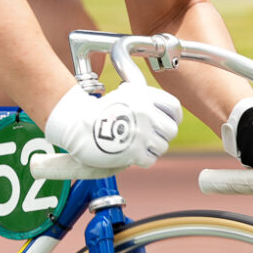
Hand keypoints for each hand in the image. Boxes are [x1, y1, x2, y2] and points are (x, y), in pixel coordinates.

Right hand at [44, 81, 182, 170]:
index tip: (169, 122)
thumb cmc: (99, 110)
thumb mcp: (125, 93)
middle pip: (171, 129)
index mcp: (145, 96)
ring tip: (139, 144)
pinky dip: (143, 159)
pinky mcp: (134, 151)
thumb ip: (145, 96)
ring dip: (152, 148)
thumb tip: (164, 107)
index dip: (174, 117)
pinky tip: (133, 154)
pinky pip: (150, 159)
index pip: (174, 107)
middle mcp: (146, 113)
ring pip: (162, 146)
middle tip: (152, 136)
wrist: (77, 125)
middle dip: (163, 135)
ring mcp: (141, 133)